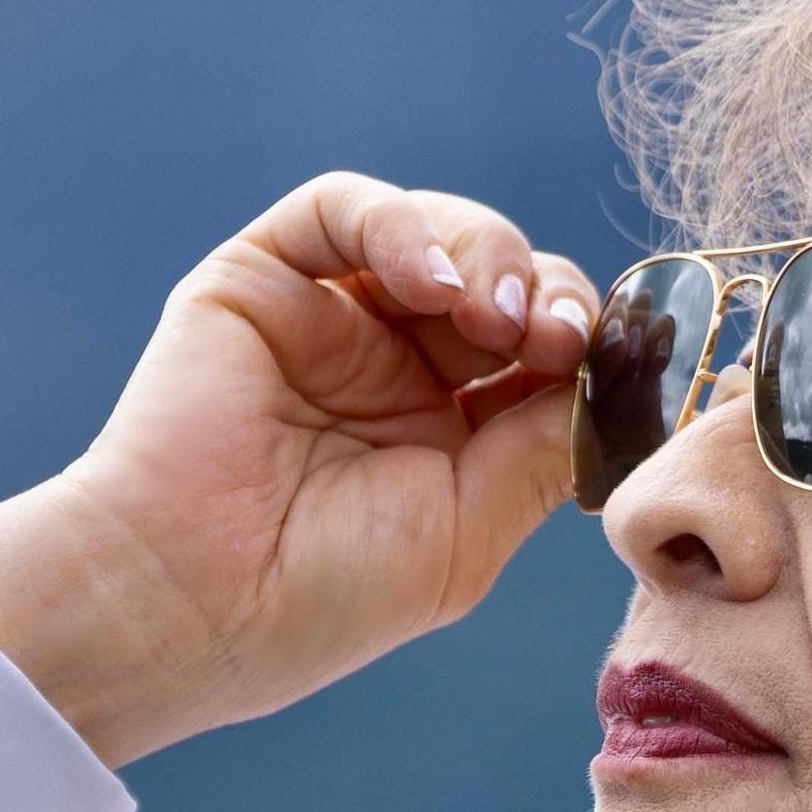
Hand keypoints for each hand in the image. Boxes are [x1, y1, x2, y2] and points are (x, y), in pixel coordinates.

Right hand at [0, 173, 600, 765]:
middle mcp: (396, 368)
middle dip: (552, 296)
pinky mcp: (263, 278)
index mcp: (450, 435)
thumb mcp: (468, 532)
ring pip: (440, 232)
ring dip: (492, 256)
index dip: (589, 342)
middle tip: (555, 337)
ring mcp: (331, 318)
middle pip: (509, 282)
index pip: (545, 354)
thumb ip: (540, 451)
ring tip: (493, 317)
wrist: (193, 601)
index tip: (618, 361)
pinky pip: (345, 210)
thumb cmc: (324, 593)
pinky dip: (401, 226)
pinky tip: (430, 283)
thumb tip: (612, 381)